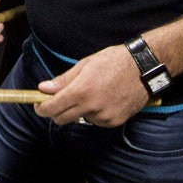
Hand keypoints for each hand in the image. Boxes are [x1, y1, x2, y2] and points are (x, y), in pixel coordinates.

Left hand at [34, 44, 150, 126]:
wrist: (143, 68)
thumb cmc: (114, 61)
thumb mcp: (85, 65)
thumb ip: (63, 80)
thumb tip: (43, 88)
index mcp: (81, 90)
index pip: (52, 107)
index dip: (41, 108)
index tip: (38, 105)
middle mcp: (91, 106)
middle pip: (62, 119)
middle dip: (55, 111)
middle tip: (57, 100)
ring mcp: (104, 116)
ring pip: (79, 119)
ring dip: (77, 111)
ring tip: (89, 93)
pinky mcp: (114, 122)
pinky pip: (95, 121)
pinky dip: (93, 113)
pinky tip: (102, 99)